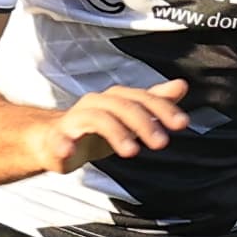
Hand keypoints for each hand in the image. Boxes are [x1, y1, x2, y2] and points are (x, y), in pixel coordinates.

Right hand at [37, 79, 188, 171]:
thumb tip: (182, 85)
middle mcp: (96, 103)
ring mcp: (75, 119)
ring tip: (132, 152)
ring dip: (116, 133)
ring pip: (97, 119)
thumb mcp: (129, 116)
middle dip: (144, 122)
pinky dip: (65, 144)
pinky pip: (60, 139)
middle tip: (162, 143)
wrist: (54, 139)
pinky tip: (70, 152)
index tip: (182, 124)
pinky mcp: (58, 138)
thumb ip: (154, 102)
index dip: (163, 108)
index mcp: (114, 98)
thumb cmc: (97, 128)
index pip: (142, 98)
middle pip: (122, 106)